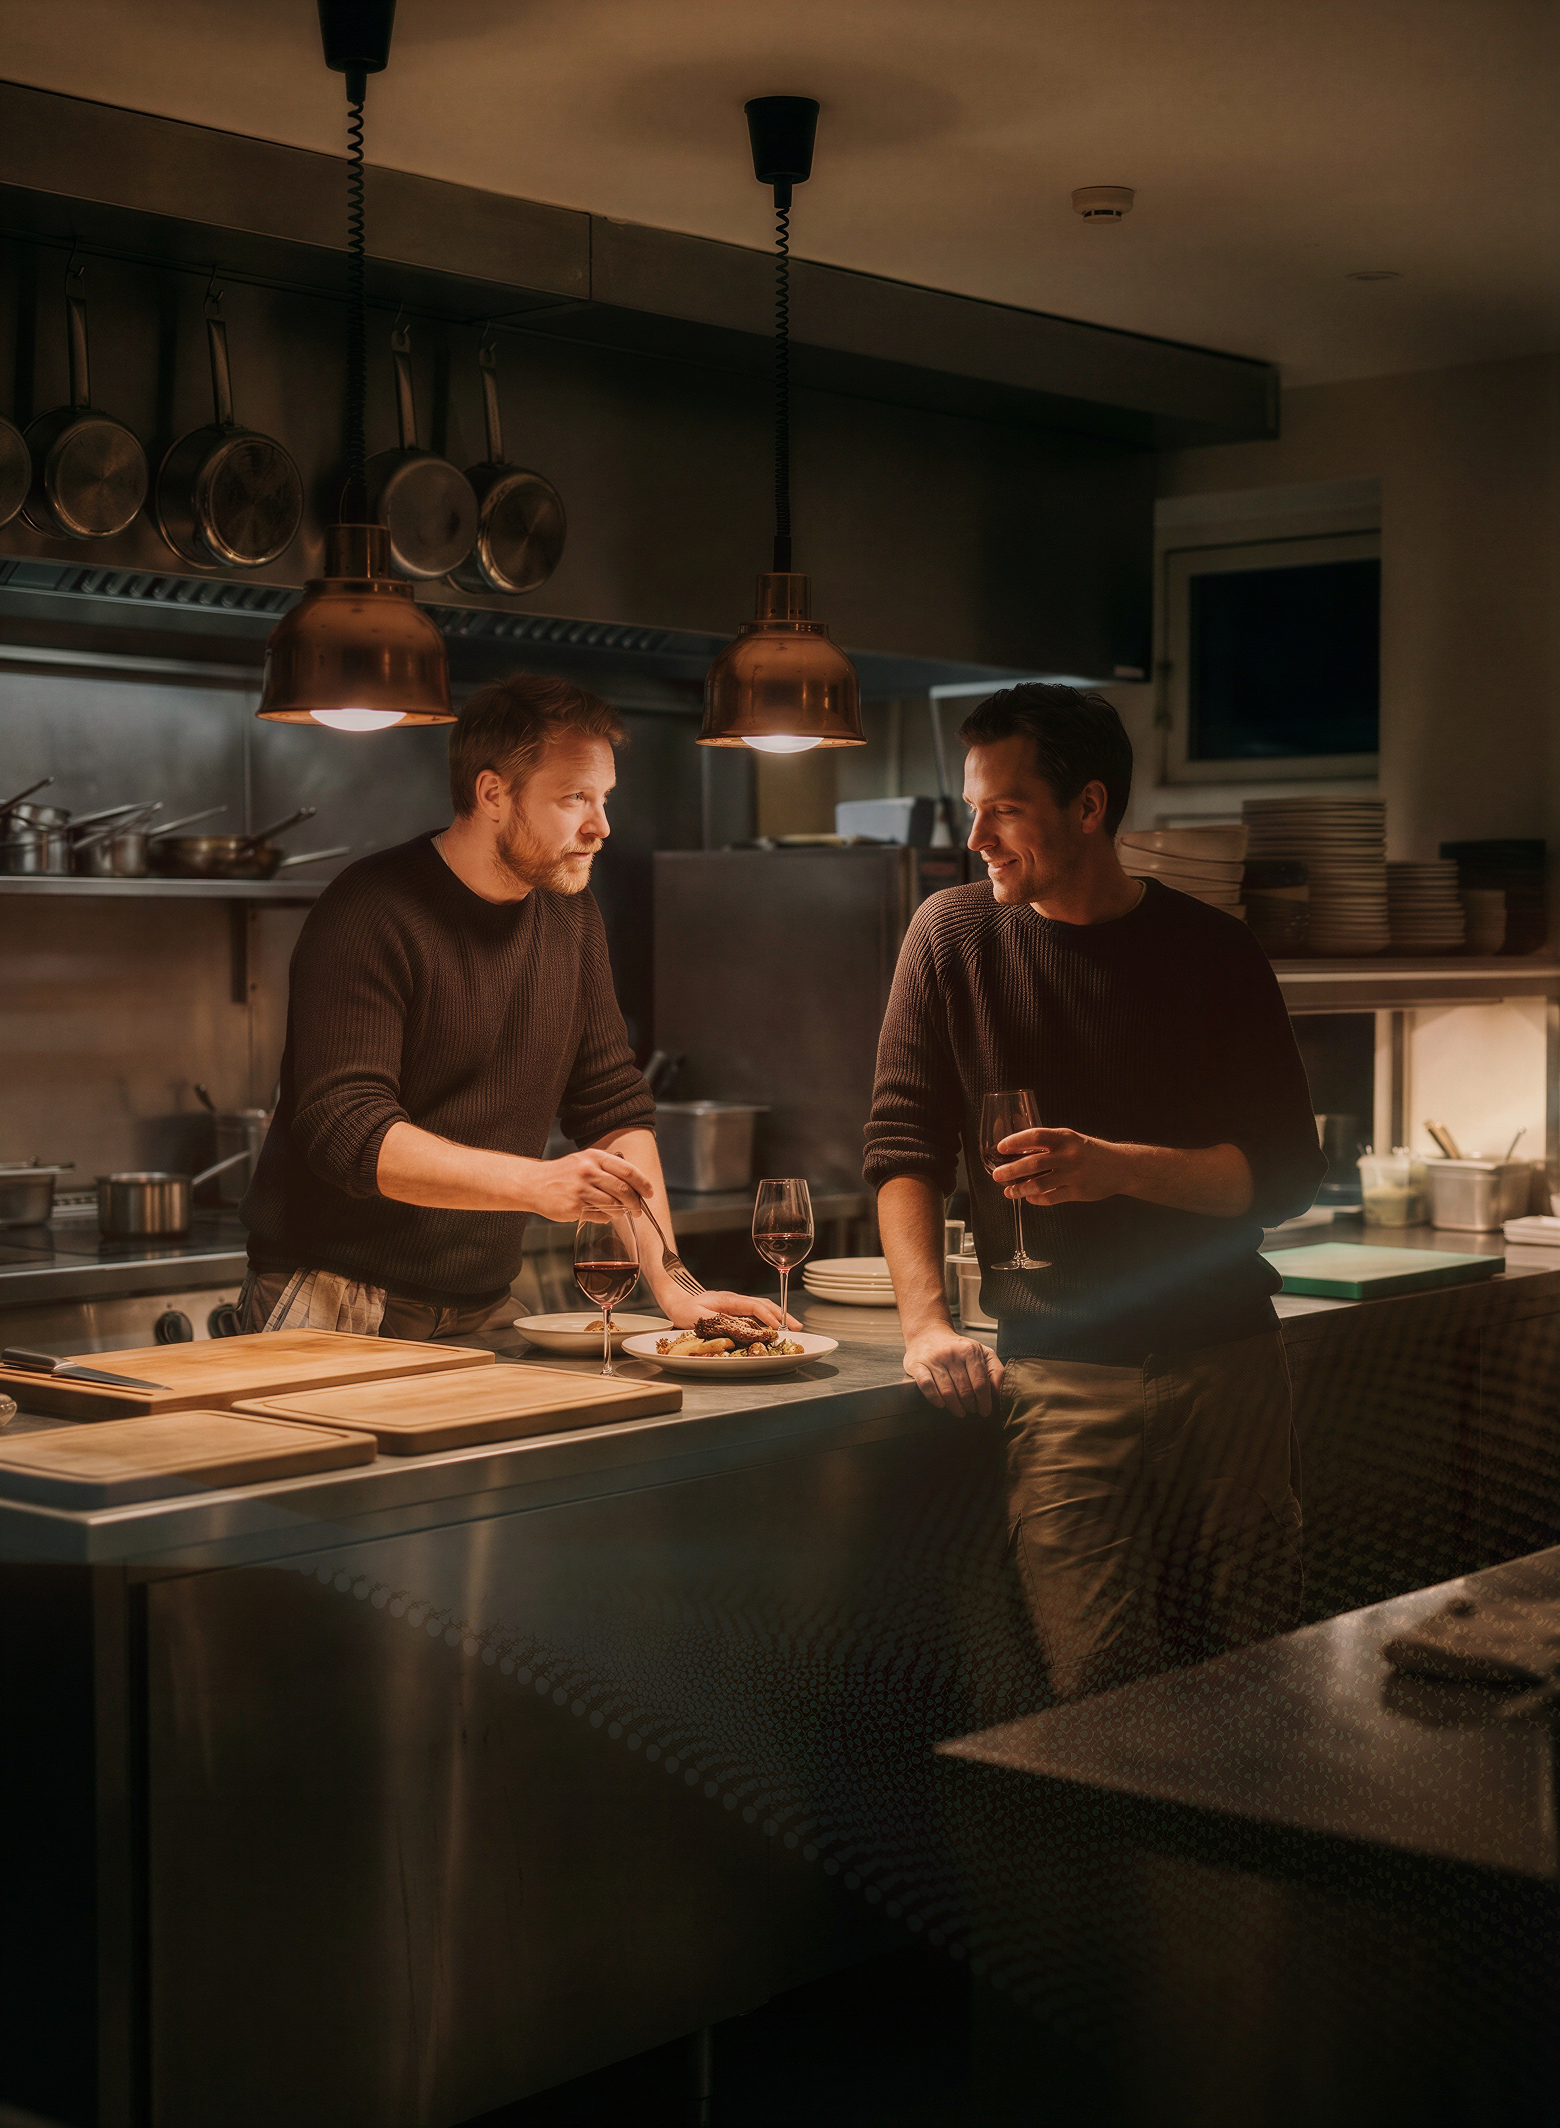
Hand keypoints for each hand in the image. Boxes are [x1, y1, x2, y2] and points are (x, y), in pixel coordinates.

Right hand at [528, 1147, 654, 1221]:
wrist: (533, 1183)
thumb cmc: (563, 1174)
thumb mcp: (584, 1161)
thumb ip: (606, 1168)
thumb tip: (633, 1184)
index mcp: (594, 1157)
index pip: (627, 1170)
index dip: (642, 1183)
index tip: (649, 1192)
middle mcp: (588, 1171)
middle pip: (623, 1189)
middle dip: (636, 1202)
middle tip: (639, 1209)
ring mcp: (580, 1189)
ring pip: (613, 1205)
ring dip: (621, 1212)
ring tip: (620, 1212)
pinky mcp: (574, 1206)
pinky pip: (600, 1216)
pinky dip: (606, 1217)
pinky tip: (602, 1215)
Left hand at [661, 1288, 800, 1332]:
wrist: (677, 1300)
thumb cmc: (685, 1309)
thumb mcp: (698, 1317)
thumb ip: (717, 1322)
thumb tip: (737, 1330)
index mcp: (730, 1300)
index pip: (755, 1306)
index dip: (768, 1317)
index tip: (778, 1328)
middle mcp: (737, 1301)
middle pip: (765, 1305)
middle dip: (782, 1315)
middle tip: (797, 1327)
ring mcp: (737, 1305)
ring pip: (762, 1308)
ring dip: (778, 1317)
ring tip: (792, 1327)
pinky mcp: (735, 1311)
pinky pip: (755, 1314)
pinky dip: (768, 1319)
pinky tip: (774, 1327)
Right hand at [902, 1325, 1003, 1416]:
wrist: (928, 1334)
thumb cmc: (957, 1348)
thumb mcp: (981, 1352)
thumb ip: (995, 1369)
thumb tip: (999, 1391)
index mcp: (969, 1350)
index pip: (980, 1383)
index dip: (984, 1401)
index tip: (985, 1411)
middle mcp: (951, 1353)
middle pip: (964, 1390)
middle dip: (970, 1405)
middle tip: (971, 1409)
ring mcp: (933, 1359)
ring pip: (947, 1391)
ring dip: (955, 1406)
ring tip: (960, 1411)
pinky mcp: (917, 1365)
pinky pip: (927, 1386)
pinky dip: (935, 1399)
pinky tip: (941, 1404)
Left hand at [994, 1127, 1132, 1205]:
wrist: (1121, 1167)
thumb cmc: (1090, 1152)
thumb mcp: (1071, 1140)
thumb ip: (1049, 1144)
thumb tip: (1018, 1153)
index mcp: (1065, 1137)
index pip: (1036, 1136)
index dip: (1016, 1141)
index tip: (1001, 1148)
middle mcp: (1069, 1155)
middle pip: (1033, 1163)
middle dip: (1011, 1170)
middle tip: (997, 1175)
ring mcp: (1073, 1174)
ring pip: (1039, 1183)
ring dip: (1020, 1188)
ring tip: (1009, 1191)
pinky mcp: (1078, 1191)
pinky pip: (1051, 1197)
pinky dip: (1037, 1199)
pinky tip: (1029, 1198)